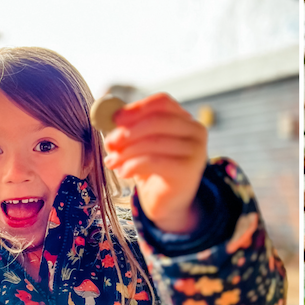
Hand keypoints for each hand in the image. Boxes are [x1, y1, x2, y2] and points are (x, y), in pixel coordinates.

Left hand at [103, 93, 207, 232]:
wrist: (168, 202)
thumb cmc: (153, 169)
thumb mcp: (141, 144)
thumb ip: (129, 128)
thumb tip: (108, 118)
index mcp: (185, 119)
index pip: (162, 102)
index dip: (137, 108)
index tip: (115, 119)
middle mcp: (195, 131)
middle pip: (157, 121)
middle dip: (128, 131)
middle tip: (110, 143)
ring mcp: (195, 150)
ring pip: (154, 142)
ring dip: (126, 152)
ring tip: (112, 162)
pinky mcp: (188, 170)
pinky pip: (155, 161)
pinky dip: (133, 165)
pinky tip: (124, 173)